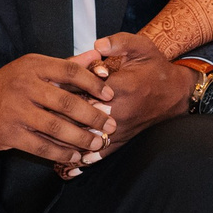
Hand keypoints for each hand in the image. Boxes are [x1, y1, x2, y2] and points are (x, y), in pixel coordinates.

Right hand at [0, 54, 115, 165]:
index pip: (70, 71)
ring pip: (56, 127)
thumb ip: (67, 65)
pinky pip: (41, 146)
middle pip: (66, 102)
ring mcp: (16, 111)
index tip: (111, 95)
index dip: (94, 83)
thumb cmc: (12, 83)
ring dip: (81, 138)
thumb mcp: (36, 67)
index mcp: (34, 66)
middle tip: (111, 125)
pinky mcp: (10, 133)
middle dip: (93, 116)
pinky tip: (75, 155)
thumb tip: (97, 56)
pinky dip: (61, 152)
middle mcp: (25, 87)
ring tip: (97, 143)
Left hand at [49, 34, 192, 177]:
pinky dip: (86, 162)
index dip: (67, 92)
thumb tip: (96, 45)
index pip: (89, 92)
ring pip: (91, 139)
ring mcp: (123, 128)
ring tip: (43, 147)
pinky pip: (104, 153)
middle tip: (37, 120)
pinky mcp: (125, 138)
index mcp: (123, 86)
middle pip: (85, 118)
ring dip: (68, 144)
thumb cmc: (155, 67)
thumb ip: (118, 42)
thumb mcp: (141, 46)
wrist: (176, 92)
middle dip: (61, 120)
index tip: (47, 92)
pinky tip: (67, 169)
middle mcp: (122, 111)